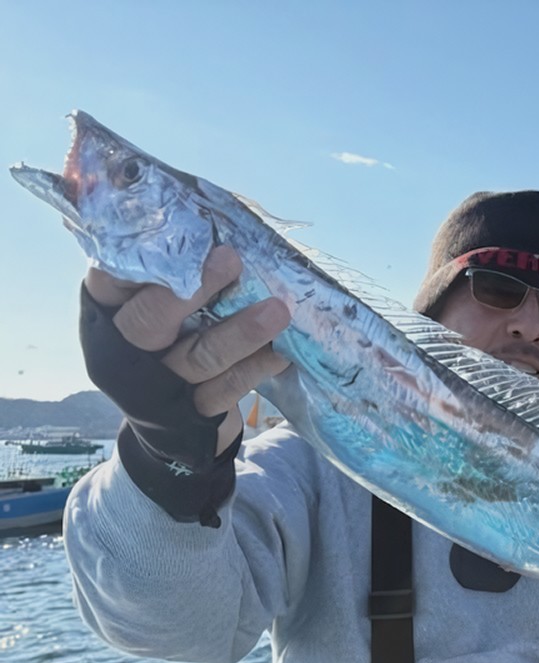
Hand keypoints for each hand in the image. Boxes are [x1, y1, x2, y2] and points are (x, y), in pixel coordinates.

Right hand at [85, 246, 290, 455]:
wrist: (169, 425)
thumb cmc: (169, 340)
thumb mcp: (155, 305)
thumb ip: (173, 270)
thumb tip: (212, 215)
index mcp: (107, 312)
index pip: (110, 279)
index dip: (140, 256)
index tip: (179, 231)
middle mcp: (125, 350)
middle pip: (151, 321)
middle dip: (193, 288)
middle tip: (231, 258)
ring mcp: (157, 386)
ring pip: (200, 356)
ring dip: (241, 330)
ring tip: (277, 310)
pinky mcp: (194, 415)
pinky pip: (229, 388)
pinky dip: (258, 367)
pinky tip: (284, 349)